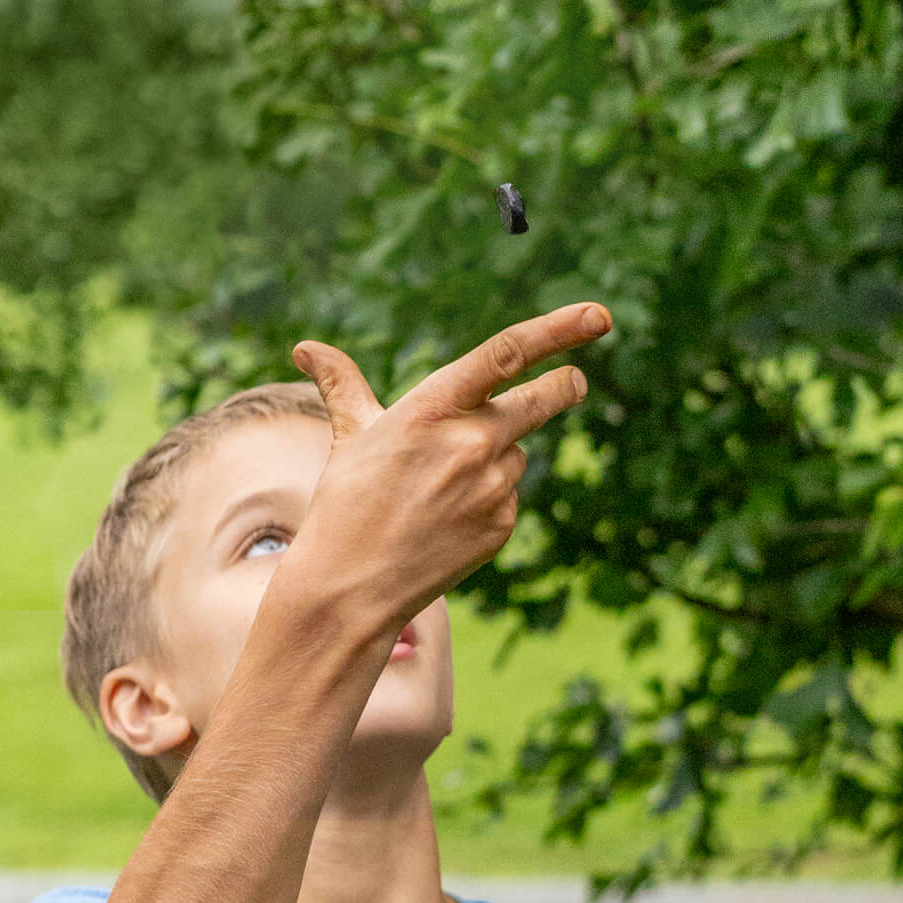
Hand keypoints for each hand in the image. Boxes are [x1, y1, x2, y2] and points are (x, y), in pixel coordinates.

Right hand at [288, 302, 611, 632]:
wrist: (352, 585)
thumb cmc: (345, 503)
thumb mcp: (349, 436)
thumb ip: (343, 386)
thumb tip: (305, 349)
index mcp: (433, 407)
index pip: (507, 354)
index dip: (559, 330)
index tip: (597, 316)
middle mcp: (471, 442)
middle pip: (540, 401)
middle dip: (565, 387)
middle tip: (577, 382)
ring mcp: (491, 486)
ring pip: (517, 454)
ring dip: (497, 458)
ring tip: (442, 490)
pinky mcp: (502, 524)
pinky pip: (509, 496)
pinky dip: (489, 499)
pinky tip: (449, 521)